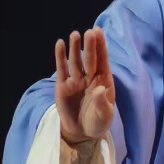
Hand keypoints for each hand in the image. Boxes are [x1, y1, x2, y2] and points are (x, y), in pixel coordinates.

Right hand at [54, 27, 114, 144]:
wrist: (81, 132)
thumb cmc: (97, 122)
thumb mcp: (103, 117)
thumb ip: (102, 104)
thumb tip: (100, 89)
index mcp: (103, 81)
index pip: (103, 61)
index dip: (101, 47)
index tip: (99, 32)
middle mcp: (90, 77)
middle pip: (90, 59)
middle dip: (90, 46)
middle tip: (89, 32)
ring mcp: (76, 80)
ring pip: (75, 61)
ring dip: (75, 48)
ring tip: (74, 34)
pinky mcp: (63, 85)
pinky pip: (62, 69)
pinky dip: (60, 57)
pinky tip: (60, 44)